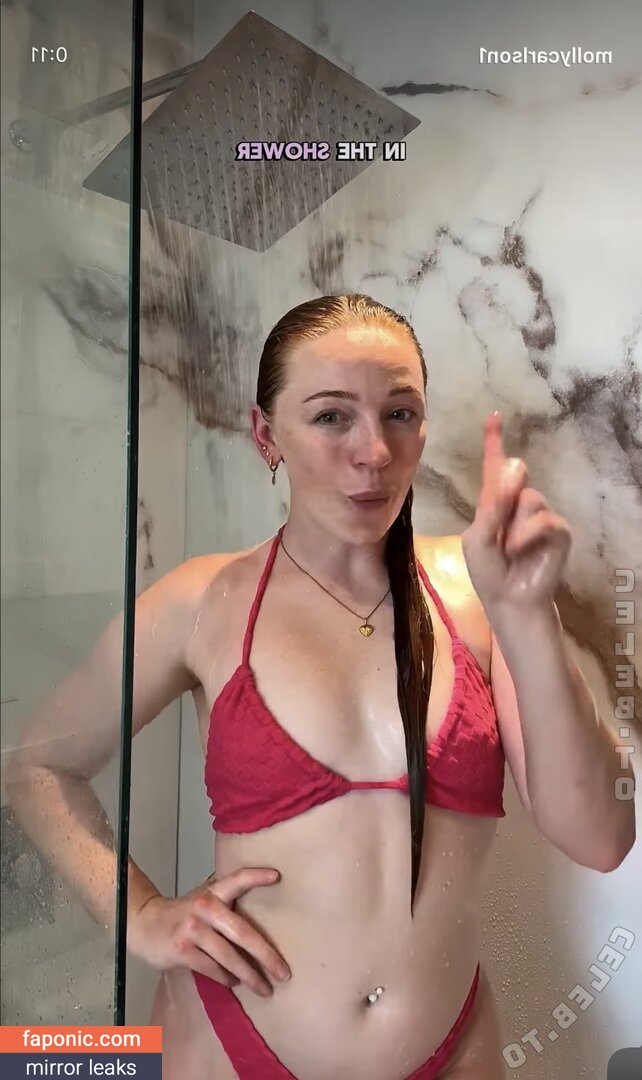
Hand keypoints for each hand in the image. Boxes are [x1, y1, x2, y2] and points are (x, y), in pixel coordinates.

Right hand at [127, 867, 290, 996]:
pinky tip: (235, 983)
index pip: (236, 879)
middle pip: (242, 932)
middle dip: (266, 955)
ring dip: (249, 975)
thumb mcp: (203, 897)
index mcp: (212, 892)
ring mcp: (193, 930)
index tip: (277, 876)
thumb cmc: (183, 913)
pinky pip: (211, 969)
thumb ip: (227, 897)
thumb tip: (263, 897)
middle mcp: (204, 907)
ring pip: (228, 957)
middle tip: (284, 972)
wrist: (144, 923)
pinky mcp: (182, 950)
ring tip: (264, 988)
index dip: (256, 876)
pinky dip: (226, 978)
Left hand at [461, 411, 571, 611]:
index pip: (494, 468)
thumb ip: (492, 504)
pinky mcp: (558, 530)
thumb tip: (519, 468)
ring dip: (513, 526)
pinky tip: (521, 551)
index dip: (494, 441)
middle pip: (515, 473)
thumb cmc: (488, 571)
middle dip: (504, 492)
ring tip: (509, 550)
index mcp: (494, 503)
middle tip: (498, 527)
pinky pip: (543, 519)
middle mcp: (518, 503)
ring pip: (528, 498)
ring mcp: (540, 515)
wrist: (508, 599)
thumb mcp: (477, 536)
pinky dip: (526, 535)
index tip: (494, 415)